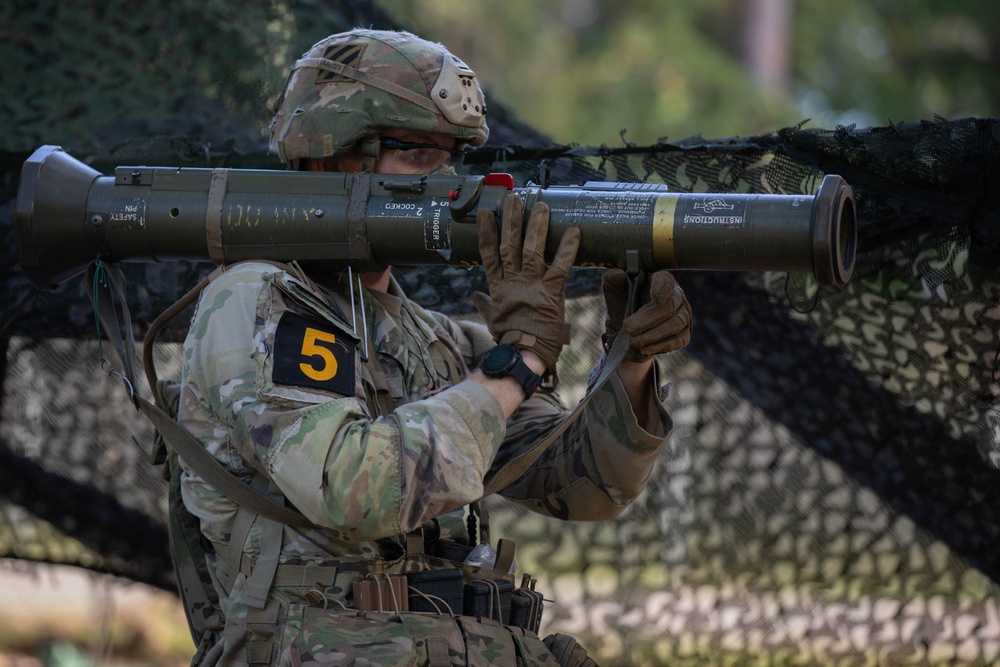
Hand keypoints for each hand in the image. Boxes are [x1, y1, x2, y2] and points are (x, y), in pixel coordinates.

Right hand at [472, 193, 579, 376]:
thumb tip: (473, 296)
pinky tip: (574, 230)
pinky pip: (561, 265)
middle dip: (512, 219)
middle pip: (510, 244)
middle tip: (514, 198)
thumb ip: (484, 304)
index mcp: (498, 285)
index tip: (486, 213)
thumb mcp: (492, 318)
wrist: (523, 353)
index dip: (486, 231)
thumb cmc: (509, 338)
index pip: (488, 253)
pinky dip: (568, 248)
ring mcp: (532, 284)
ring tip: (541, 206)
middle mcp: (513, 280)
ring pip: (533, 248)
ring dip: (537, 226)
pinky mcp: (552, 291)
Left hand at [602, 268, 691, 361]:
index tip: (656, 299)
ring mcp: (684, 315)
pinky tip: (644, 348)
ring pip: (675, 324)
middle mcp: (677, 296)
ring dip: (652, 335)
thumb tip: (616, 274)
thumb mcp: (615, 292)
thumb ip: (613, 280)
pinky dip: (659, 346)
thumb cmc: (624, 304)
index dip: (662, 289)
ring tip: (633, 340)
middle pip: (669, 306)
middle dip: (647, 319)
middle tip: (627, 328)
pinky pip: (677, 341)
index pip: (665, 281)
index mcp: (660, 280)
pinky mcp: (684, 334)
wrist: (629, 330)